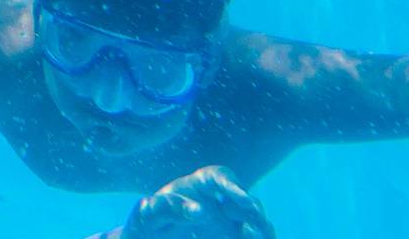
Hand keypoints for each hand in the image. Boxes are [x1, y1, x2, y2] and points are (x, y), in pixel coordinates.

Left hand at [124, 167, 272, 238]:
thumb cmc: (145, 224)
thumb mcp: (147, 216)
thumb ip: (167, 208)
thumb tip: (200, 210)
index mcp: (196, 186)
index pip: (218, 176)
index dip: (232, 185)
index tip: (242, 200)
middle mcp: (215, 200)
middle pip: (242, 198)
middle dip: (254, 209)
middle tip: (259, 222)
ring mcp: (225, 221)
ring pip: (252, 219)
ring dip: (261, 226)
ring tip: (263, 237)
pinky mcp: (229, 236)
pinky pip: (249, 235)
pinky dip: (258, 237)